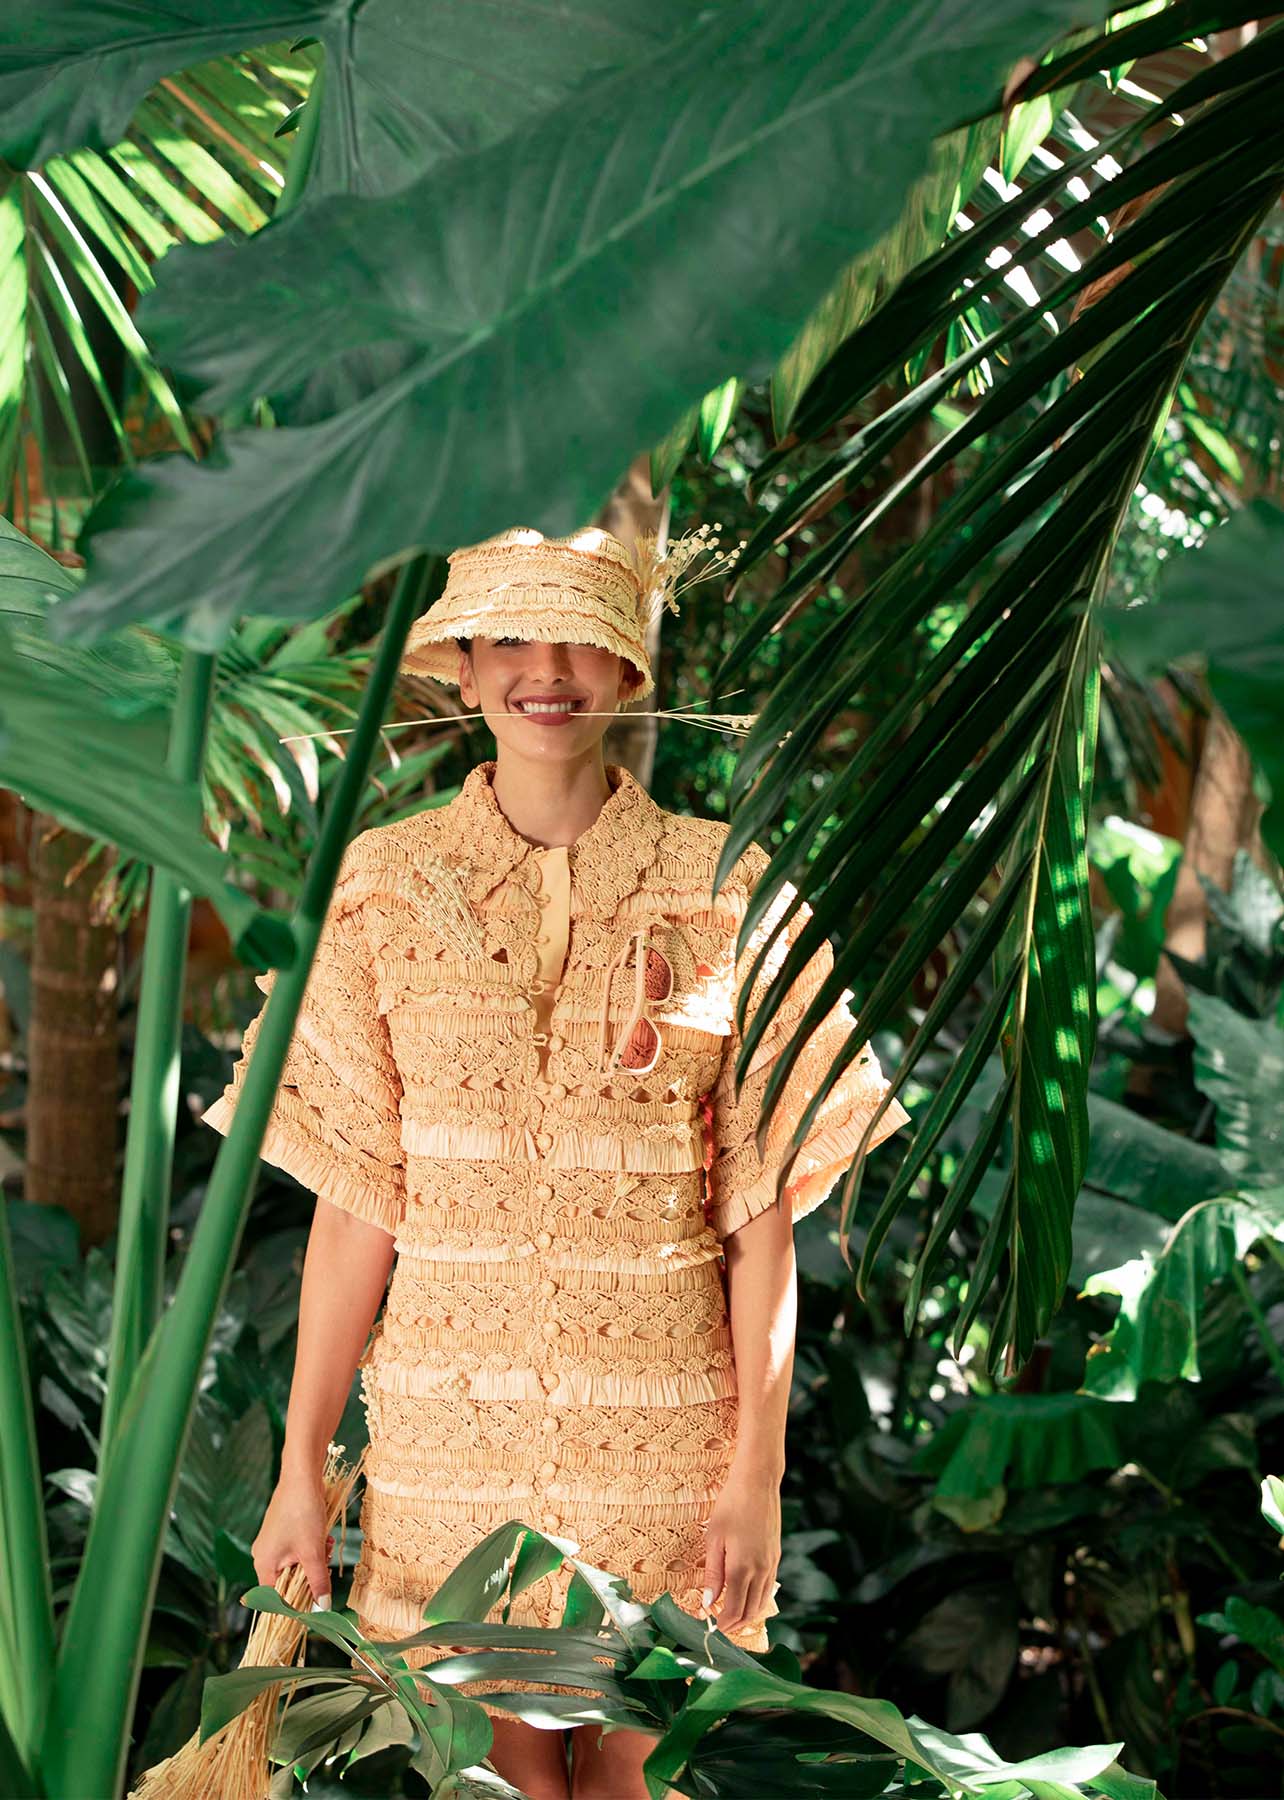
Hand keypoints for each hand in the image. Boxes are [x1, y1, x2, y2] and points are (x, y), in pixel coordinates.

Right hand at [252, 1468, 333, 1608]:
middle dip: (310, 1575)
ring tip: (325, 1545)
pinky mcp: (283, 1531)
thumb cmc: (303, 1513)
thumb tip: (323, 1608)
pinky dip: (311, 1547)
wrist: (302, 1477)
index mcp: (263, 1564)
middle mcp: (263, 1555)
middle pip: (288, 1581)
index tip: (313, 1606)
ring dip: (314, 1559)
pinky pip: (297, 1549)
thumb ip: (318, 1582)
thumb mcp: (313, 1552)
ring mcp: (272, 1542)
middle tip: (323, 1563)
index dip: (294, 1605)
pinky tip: (323, 1537)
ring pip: (296, 1564)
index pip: (275, 1598)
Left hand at [700, 1462, 781, 1635]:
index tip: (710, 1625)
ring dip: (747, 1614)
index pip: (733, 1610)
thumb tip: (707, 1603)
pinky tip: (745, 1595)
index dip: (722, 1623)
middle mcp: (760, 1571)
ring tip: (730, 1613)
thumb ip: (712, 1574)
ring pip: (761, 1603)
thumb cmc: (731, 1505)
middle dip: (734, 1624)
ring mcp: (771, 1564)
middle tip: (718, 1624)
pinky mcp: (776, 1556)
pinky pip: (768, 1588)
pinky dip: (757, 1600)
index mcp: (741, 1568)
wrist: (758, 1482)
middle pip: (749, 1612)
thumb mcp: (713, 1538)